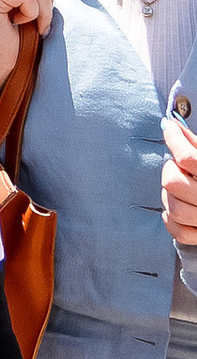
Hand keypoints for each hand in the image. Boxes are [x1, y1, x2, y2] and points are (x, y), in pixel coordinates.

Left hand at [163, 113, 196, 252]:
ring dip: (169, 192)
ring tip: (180, 182)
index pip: (188, 158)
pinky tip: (179, 204)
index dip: (174, 138)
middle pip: (174, 183)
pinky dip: (171, 218)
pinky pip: (177, 231)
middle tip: (178, 163)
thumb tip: (174, 127)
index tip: (169, 127)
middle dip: (170, 168)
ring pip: (173, 207)